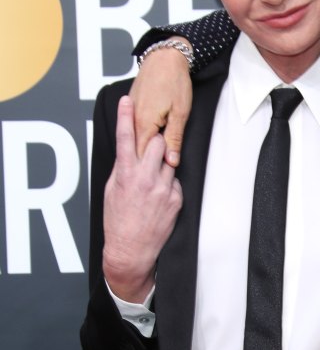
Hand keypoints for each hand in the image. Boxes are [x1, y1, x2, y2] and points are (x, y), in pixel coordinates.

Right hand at [102, 95, 182, 302]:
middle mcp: (146, 179)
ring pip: (169, 160)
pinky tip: (160, 195)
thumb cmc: (118, 221)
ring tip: (153, 176)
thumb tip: (129, 153)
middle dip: (155, 138)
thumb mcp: (112, 190)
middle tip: (153, 139)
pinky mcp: (177, 199)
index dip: (127, 116)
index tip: (128, 100)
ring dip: (163, 162)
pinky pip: (175, 180)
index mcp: (126, 174)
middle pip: (157, 141)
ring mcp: (164, 188)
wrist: (132, 250)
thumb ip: (122, 169)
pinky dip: (169, 182)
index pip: (127, 138)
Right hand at [129, 45, 193, 165]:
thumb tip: (171, 160)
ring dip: (145, 149)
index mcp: (144, 123)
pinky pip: (136, 127)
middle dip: (146, 160)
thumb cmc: (174, 81)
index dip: (148, 166)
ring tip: (153, 160)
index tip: (153, 177)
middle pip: (137, 148)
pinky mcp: (134, 105)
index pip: (141, 154)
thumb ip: (174, 139)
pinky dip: (143, 135)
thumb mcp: (180, 114)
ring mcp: (132, 111)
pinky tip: (152, 141)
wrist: (166, 57)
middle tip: (156, 172)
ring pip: (136, 138)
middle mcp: (134, 118)